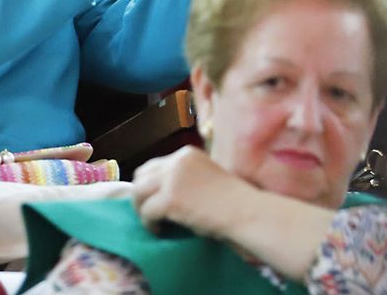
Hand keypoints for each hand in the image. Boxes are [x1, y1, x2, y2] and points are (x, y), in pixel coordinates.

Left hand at [132, 145, 246, 236]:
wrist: (247, 213)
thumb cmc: (235, 203)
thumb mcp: (206, 179)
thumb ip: (184, 180)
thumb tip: (159, 194)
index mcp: (186, 154)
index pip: (154, 165)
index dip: (149, 184)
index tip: (152, 199)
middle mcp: (176, 161)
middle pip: (141, 175)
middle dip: (141, 194)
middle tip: (147, 212)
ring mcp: (172, 179)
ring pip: (139, 192)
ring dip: (141, 209)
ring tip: (151, 223)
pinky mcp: (170, 198)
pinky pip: (147, 211)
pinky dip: (149, 223)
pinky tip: (158, 230)